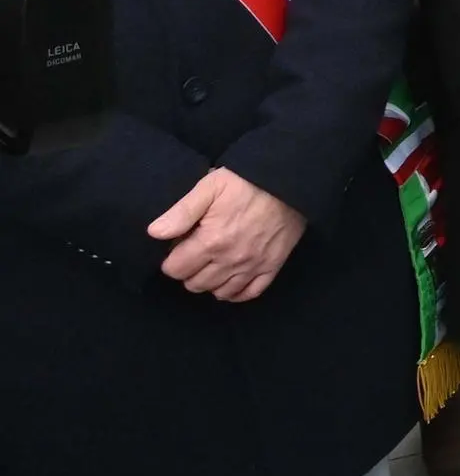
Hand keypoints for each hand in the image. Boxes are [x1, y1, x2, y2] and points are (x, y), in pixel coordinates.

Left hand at [147, 168, 308, 301]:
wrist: (289, 181)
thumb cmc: (246, 182)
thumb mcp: (210, 186)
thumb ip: (181, 211)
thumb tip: (154, 233)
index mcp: (211, 242)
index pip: (175, 269)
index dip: (171, 259)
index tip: (178, 247)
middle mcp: (230, 260)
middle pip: (195, 284)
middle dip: (188, 272)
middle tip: (194, 254)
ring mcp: (253, 266)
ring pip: (219, 292)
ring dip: (209, 282)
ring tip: (211, 265)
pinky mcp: (272, 266)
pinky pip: (249, 293)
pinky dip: (236, 292)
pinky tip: (230, 281)